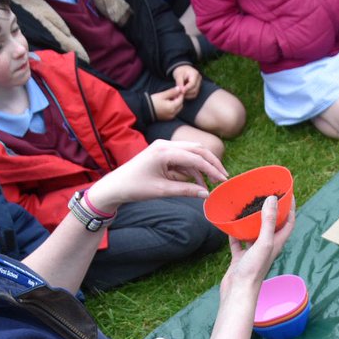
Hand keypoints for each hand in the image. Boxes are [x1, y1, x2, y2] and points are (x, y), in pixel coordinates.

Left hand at [85, 140, 226, 211]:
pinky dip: (192, 169)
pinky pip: (183, 158)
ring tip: (211, 183)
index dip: (211, 169)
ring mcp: (163, 148)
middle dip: (212, 163)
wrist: (115, 186)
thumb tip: (206, 193)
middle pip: (197, 149)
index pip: (195, 157)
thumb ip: (186, 190)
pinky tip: (198, 182)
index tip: (223, 180)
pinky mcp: (162, 154)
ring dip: (202, 167)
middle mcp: (165, 145)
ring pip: (192, 153)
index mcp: (164, 151)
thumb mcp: (162, 191)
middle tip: (223, 177)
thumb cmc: (135, 188)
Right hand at [150, 86, 183, 119]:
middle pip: (181, 105)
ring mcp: (170, 117)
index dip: (181, 94)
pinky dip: (174, 108)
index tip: (179, 90)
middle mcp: (172, 113)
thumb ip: (171, 92)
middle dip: (179, 99)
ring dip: (177, 104)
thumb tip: (179, 88)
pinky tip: (168, 103)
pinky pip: (174, 112)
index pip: (181, 100)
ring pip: (178, 109)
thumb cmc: (153, 101)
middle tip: (174, 94)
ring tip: (170, 98)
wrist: (144, 110)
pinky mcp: (167, 118)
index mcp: (172, 107)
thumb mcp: (162, 95)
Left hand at [172, 65, 201, 99]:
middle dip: (187, 92)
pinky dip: (188, 95)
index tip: (181, 92)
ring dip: (187, 95)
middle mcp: (199, 79)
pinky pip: (194, 94)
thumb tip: (181, 90)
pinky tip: (183, 94)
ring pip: (195, 93)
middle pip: (194, 89)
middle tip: (179, 93)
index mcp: (195, 74)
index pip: (193, 84)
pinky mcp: (197, 88)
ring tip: (180, 93)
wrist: (182, 70)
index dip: (187, 89)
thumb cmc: (180, 71)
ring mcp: (199, 84)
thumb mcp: (178, 75)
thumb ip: (179, 83)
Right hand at [221, 195, 295, 299]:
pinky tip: (230, 223)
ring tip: (248, 206)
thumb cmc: (254, 269)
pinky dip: (235, 232)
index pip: (289, 222)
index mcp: (277, 243)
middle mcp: (267, 246)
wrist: (238, 290)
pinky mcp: (240, 257)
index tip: (288, 194)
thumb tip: (273, 199)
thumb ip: (268, 221)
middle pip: (272, 225)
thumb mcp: (263, 242)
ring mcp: (253, 252)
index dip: (290, 208)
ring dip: (252, 220)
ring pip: (254, 232)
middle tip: (266, 196)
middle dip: (271, 211)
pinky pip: (238, 241)